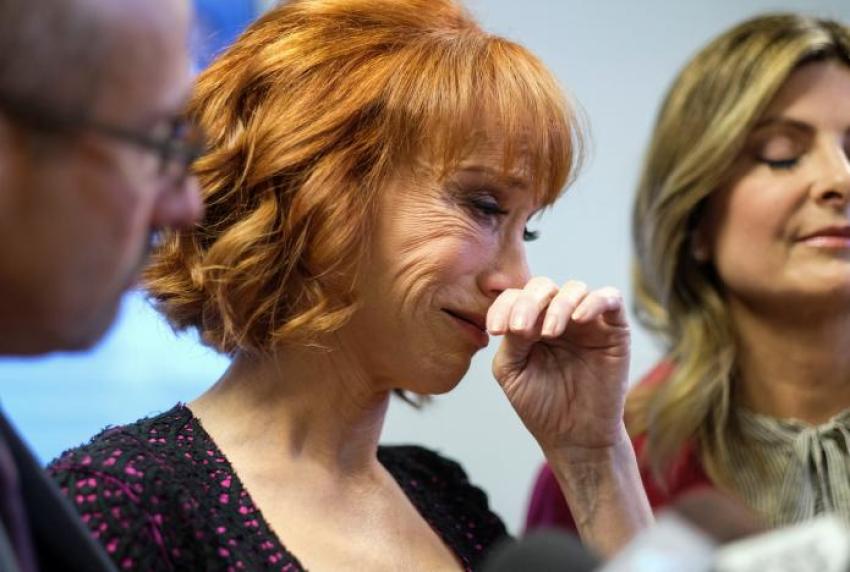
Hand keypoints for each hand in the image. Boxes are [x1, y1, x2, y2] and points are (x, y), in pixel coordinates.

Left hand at [487, 277, 629, 452]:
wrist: (575, 438)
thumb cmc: (541, 406)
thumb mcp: (513, 371)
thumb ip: (511, 340)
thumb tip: (520, 315)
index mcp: (530, 323)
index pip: (515, 297)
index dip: (503, 307)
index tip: (495, 331)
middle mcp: (558, 316)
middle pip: (543, 286)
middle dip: (528, 303)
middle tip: (520, 329)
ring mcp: (588, 321)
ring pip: (574, 289)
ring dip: (558, 305)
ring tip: (549, 333)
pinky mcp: (615, 330)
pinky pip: (610, 298)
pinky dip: (593, 302)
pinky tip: (578, 319)